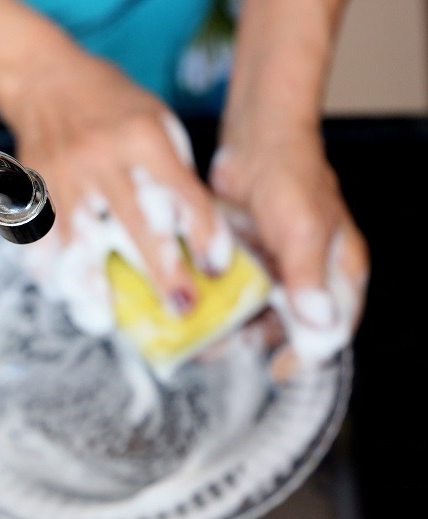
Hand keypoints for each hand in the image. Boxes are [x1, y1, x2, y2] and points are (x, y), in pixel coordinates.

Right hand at [0, 45, 230, 315]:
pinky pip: (39, 239)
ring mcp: (63, 177)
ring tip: (104, 322)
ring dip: (93, 285)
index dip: (203, 233)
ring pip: (79, 241)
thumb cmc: (112, 108)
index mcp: (143, 137)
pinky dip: (49, 270)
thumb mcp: (155, 123)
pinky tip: (63, 294)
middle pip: (135, 224)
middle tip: (180, 308)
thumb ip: (172, 174)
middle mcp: (103, 157)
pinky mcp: (32, 190)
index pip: (181, 191)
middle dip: (160, 272)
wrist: (45, 81)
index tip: (216, 269)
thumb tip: (194, 237)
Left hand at [210, 125, 368, 379]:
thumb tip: (318, 322)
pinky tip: (192, 305)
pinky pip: (233, 286)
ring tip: (197, 332)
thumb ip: (307, 276)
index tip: (276, 371)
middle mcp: (308, 272)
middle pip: (286, 324)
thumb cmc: (291, 174)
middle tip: (218, 349)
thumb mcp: (302, 228)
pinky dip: (216, 297)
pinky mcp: (248, 253)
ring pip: (254, 308)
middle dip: (253, 340)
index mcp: (338, 272)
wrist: (257, 135)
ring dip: (228, 321)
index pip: (331, 328)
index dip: (305, 353)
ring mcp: (276, 263)